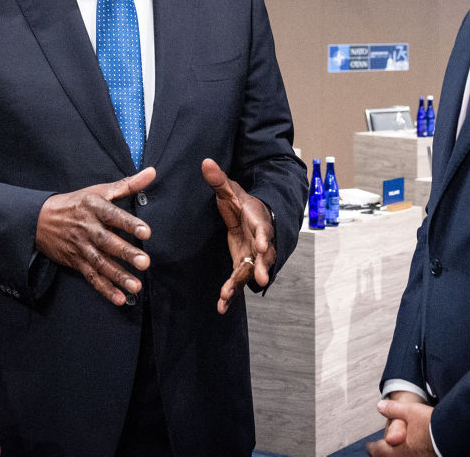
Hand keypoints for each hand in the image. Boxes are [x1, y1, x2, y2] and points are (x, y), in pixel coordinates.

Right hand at [35, 168, 154, 305]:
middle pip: (107, 242)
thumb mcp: (99, 190)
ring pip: (100, 263)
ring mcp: (81, 247)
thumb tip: (152, 172)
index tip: (146, 232)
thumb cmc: (76, 203)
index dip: (129, 223)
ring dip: (118, 276)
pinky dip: (104, 289)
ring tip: (136, 285)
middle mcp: (87, 228)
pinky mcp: (76, 261)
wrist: (40, 219)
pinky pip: (91, 277)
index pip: (113, 215)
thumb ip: (128, 184)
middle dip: (126, 253)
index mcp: (93, 207)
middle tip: (144, 262)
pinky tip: (119, 298)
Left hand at [201, 158, 273, 313]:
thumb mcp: (230, 191)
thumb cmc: (243, 204)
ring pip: (248, 272)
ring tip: (227, 296)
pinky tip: (221, 307)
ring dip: (239, 284)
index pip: (263, 230)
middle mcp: (258, 242)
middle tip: (260, 278)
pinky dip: (230, 294)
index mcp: (257, 222)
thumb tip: (205, 161)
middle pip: (262, 256)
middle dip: (260, 267)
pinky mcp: (242, 265)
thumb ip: (218, 180)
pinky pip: (238, 281)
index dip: (264, 238)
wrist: (254, 217)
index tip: (263, 245)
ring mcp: (251, 256)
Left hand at [367, 396, 435, 455]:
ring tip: (395, 451)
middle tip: (378, 452)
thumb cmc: (433, 424)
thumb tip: (380, 406)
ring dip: (396, 455)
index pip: (379, 450)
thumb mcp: (410, 411)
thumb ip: (393, 409)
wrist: (455, 434)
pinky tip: (412, 451)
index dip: (372, 447)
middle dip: (383, 455)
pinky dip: (409, 455)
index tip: (369, 446)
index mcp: (399, 448)